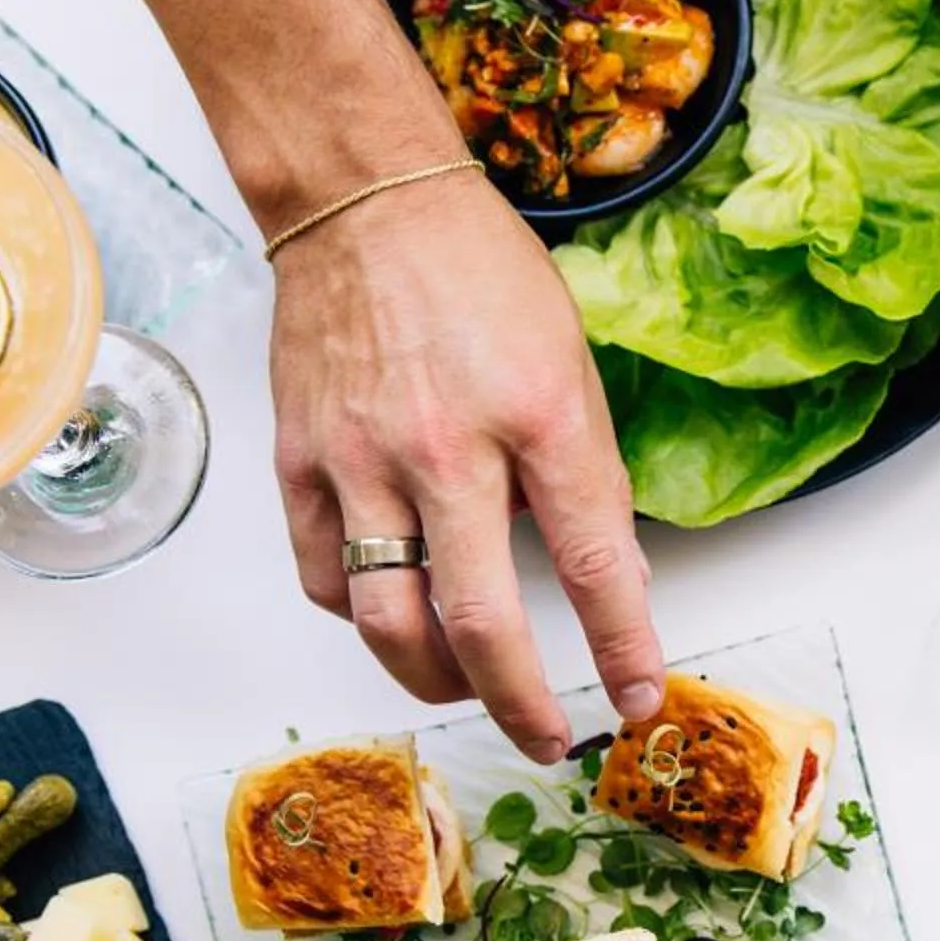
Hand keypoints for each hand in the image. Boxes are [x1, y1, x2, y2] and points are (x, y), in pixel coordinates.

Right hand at [270, 170, 664, 760]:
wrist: (365, 201)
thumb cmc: (480, 275)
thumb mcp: (573, 365)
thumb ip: (590, 479)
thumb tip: (617, 582)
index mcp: (540, 415)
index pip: (595, 562)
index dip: (623, 647)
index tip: (639, 697)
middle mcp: (447, 447)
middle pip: (479, 620)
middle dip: (521, 703)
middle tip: (549, 739)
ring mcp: (361, 459)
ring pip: (388, 621)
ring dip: (438, 681)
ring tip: (473, 690)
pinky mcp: (300, 461)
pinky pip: (326, 579)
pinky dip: (364, 619)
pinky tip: (398, 616)